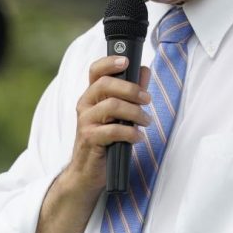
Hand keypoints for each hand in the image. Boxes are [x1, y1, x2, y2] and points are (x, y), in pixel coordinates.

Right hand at [68, 55, 151, 191]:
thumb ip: (131, 91)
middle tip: (147, 99)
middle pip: (105, 84)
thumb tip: (144, 70)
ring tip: (146, 121)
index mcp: (92, 95)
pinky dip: (131, 133)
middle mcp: (85, 104)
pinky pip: (113, 130)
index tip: (127, 61)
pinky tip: (138, 138)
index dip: (109, 62)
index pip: (95, 71)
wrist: (87, 171)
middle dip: (131, 89)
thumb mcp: (119, 113)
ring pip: (111, 106)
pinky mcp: (90, 139)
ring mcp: (85, 121)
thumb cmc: (106, 139)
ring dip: (135, 112)